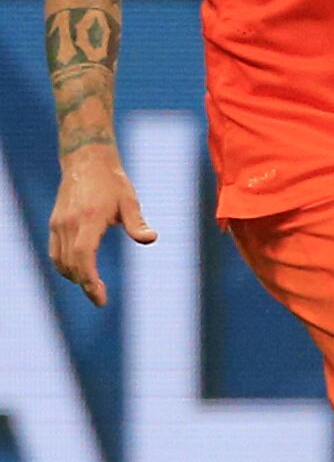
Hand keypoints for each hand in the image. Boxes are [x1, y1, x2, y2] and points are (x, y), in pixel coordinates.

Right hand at [47, 149, 153, 307]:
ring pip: (61, 261)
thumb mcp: (130, 200)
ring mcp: (59, 224)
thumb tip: (150, 239)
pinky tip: (78, 273)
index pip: (84, 256)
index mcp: (89, 219)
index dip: (89, 279)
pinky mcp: (55, 223)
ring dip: (74, 277)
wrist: (86, 162)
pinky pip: (55, 252)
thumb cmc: (113, 182)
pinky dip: (64, 266)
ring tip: (92, 288)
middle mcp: (69, 224)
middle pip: (72, 263)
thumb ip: (137, 223)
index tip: (100, 296)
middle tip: (100, 299)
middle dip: (85, 284)